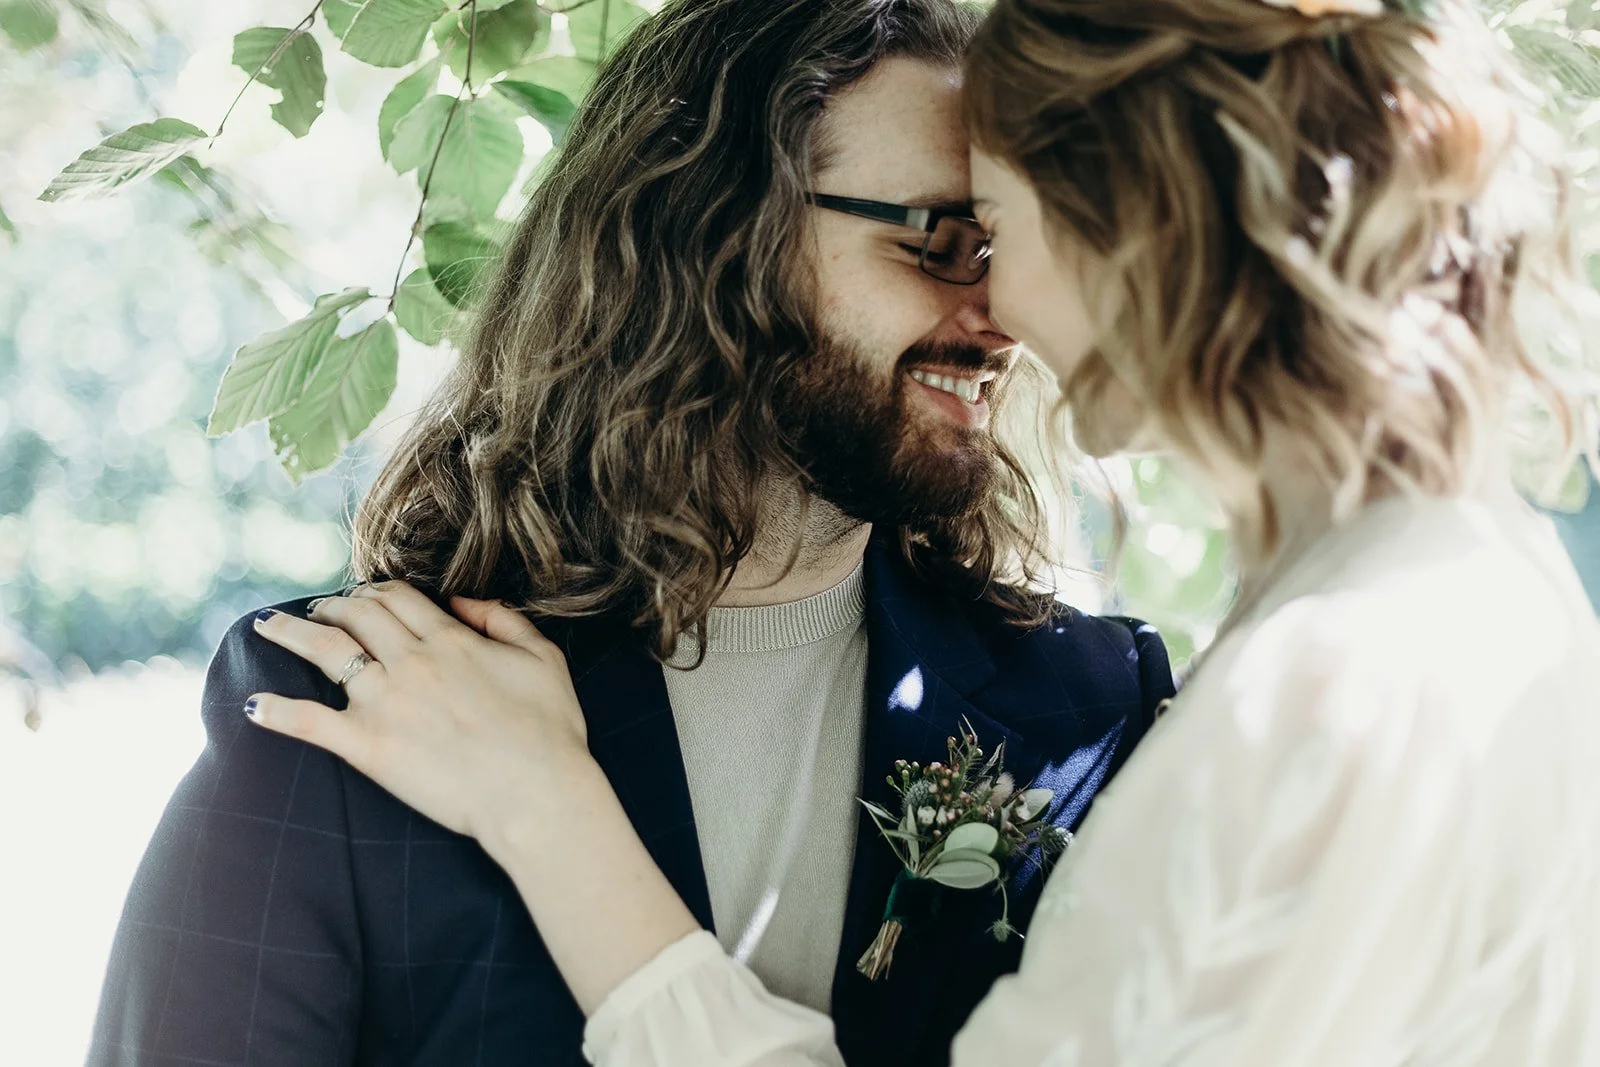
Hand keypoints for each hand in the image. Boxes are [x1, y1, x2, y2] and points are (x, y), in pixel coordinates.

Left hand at [246, 581, 592, 844]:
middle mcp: (411, 661)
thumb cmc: (550, 732)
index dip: (375, 592)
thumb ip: (504, 619)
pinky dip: (278, 712)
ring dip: (289, 633)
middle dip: (332, 606)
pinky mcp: (368, 746)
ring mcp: (386, 702)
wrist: (537, 795)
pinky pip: (310, 722)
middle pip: (357, 615)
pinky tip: (252, 705)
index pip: (398, 597)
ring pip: (325, 652)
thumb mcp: (543, 659)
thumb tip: (464, 602)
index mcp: (450, 639)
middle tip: (317, 610)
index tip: (364, 598)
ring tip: (265, 626)